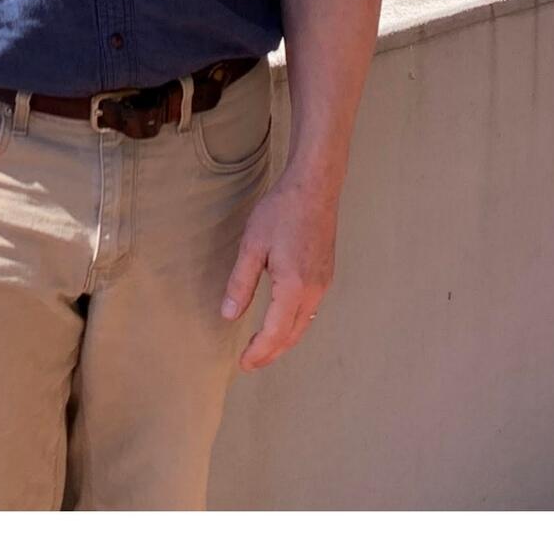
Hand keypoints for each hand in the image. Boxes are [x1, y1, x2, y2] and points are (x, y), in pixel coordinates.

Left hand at [220, 176, 339, 370]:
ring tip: (263, 350)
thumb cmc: (280, 212)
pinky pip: (310, 311)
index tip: (243, 364)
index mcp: (294, 287)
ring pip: (304, 325)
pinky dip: (294, 325)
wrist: (314, 189)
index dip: (259, 351)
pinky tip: (281, 323)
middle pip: (292, 335)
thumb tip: (229, 315)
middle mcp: (314, 291)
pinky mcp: (325, 275)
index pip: (275, 332)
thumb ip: (241, 283)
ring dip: (283, 341)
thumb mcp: (252, 246)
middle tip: (250, 364)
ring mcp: (323, 284)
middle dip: (271, 353)